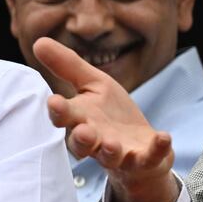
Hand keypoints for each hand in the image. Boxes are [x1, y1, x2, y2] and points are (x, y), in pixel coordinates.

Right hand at [33, 37, 178, 201]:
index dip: (59, 111)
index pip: (65, 117)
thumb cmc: (112, 116)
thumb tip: (38, 41)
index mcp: (81, 119)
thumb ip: (68, 66)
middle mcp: (97, 141)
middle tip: (82, 130)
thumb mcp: (95, 85)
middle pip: (83, 143)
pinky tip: (164, 138)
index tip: (54, 101)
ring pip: (110, 156)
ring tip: (111, 143)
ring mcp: (120, 154)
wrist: (141, 148)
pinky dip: (157, 149)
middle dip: (81, 138)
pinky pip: (150, 157)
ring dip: (110, 150)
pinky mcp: (144, 160)